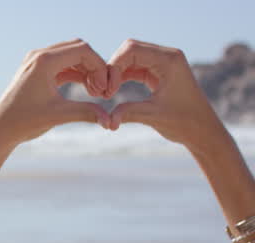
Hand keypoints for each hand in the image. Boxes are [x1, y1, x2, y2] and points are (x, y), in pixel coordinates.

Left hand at [0, 39, 112, 146]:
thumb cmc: (24, 122)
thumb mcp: (58, 115)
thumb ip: (86, 113)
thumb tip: (110, 121)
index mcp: (44, 61)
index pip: (83, 50)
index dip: (99, 67)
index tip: (104, 88)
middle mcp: (39, 56)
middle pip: (78, 49)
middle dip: (94, 66)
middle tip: (101, 89)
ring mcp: (35, 61)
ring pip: (71, 56)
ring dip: (85, 70)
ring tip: (95, 92)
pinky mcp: (35, 70)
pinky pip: (62, 65)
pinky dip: (75, 73)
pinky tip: (86, 89)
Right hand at [106, 39, 223, 147]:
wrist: (202, 129)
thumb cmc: (184, 122)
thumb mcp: (154, 116)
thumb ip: (129, 113)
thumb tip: (106, 121)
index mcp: (170, 61)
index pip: (132, 50)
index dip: (114, 67)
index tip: (108, 91)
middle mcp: (167, 56)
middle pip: (130, 49)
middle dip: (113, 67)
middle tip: (105, 92)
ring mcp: (163, 63)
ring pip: (130, 57)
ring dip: (116, 72)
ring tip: (107, 93)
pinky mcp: (159, 72)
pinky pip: (135, 67)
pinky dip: (122, 77)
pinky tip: (114, 91)